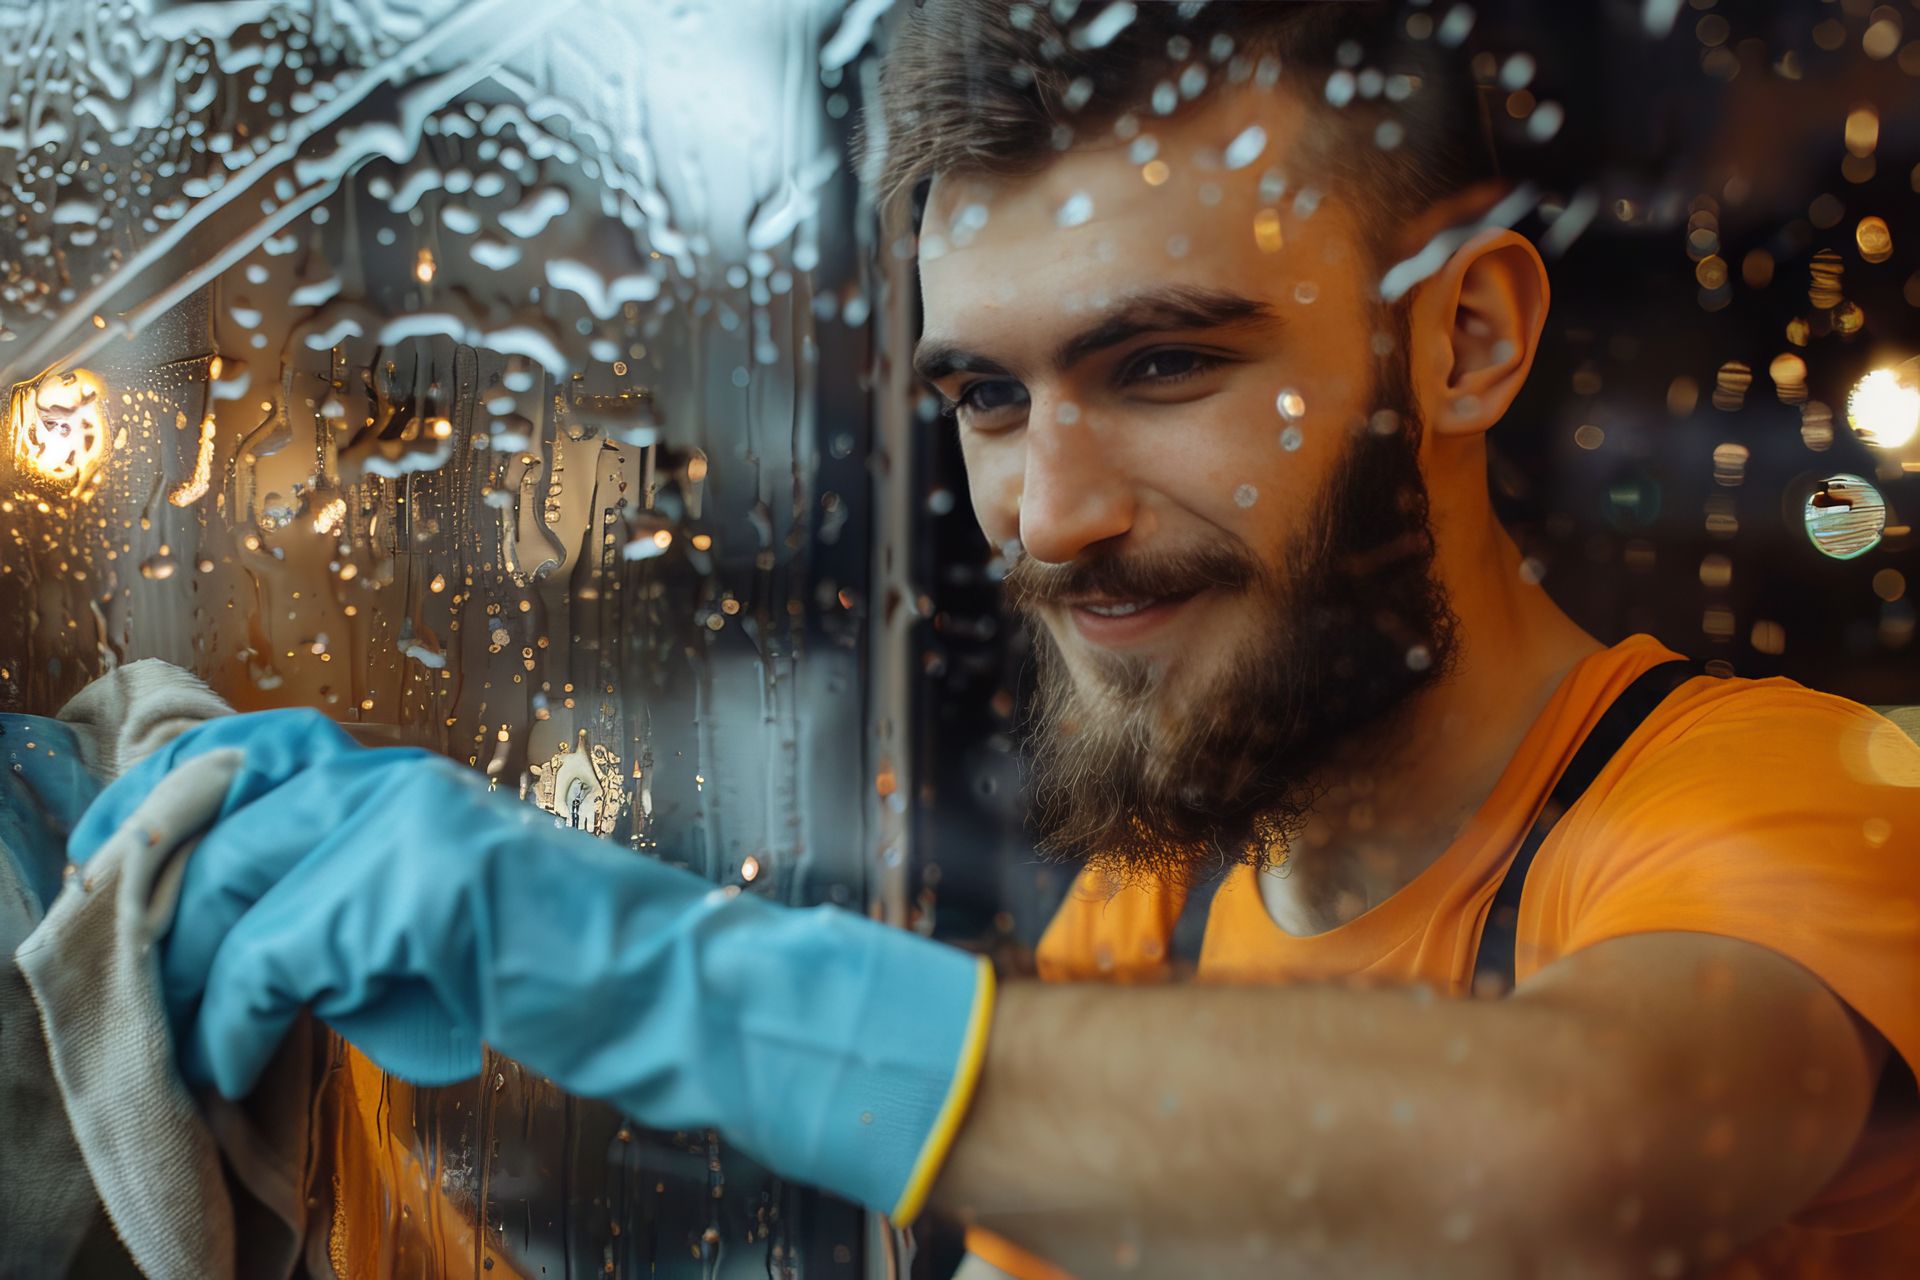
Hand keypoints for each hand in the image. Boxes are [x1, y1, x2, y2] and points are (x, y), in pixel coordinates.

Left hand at [71, 709, 992, 1219]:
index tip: (121, 861)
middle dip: (157, 908)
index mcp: (415, 779)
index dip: (174, 793)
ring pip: (232, 885)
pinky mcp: (422, 887)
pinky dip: (233, 1021)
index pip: (259, 748)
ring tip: (180, 1044)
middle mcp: (404, 781)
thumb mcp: (458, 915)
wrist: (686, 991)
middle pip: (221, 820)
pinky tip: (231, 1061)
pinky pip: (274, 956)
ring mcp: (413, 824)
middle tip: (131, 982)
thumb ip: (365, 901)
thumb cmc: (584, 971)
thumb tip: (257, 945)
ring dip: (188, 980)